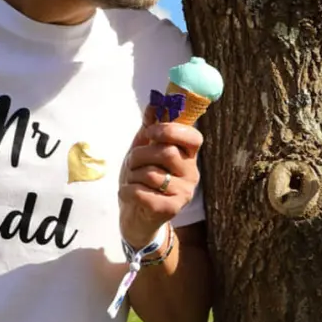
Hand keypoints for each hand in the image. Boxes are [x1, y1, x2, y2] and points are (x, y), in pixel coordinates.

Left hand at [119, 106, 201, 248]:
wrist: (136, 216)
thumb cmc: (142, 180)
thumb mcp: (143, 151)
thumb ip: (149, 129)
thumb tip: (153, 104)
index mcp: (188, 156)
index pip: (193, 138)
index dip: (171, 130)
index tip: (151, 132)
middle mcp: (191, 174)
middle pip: (166, 152)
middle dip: (140, 154)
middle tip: (131, 162)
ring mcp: (184, 193)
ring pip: (152, 174)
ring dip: (131, 175)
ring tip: (130, 180)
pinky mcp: (171, 209)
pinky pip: (143, 193)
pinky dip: (128, 190)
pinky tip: (127, 193)